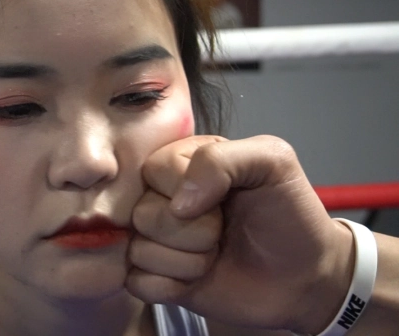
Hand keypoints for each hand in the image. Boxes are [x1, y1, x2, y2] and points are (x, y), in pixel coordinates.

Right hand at [125, 135, 354, 333]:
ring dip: (187, 261)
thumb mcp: (272, 161)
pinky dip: (171, 286)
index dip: (187, 188)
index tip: (223, 199)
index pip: (155, 169)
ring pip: (140, 250)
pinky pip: (139, 283)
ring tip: (215, 255)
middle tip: (222, 232)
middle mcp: (162, 198)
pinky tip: (197, 280)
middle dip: (193, 231)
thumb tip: (177, 205)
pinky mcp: (155, 278)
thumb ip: (220, 160)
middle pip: (143, 213)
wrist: (307, 276)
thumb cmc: (290, 214)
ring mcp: (156, 240)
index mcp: (181, 161)